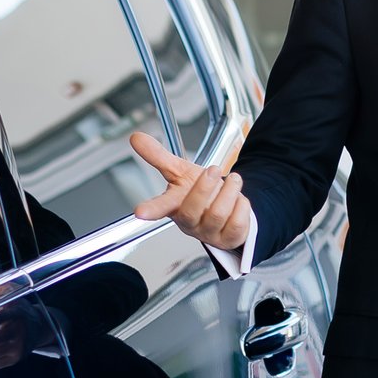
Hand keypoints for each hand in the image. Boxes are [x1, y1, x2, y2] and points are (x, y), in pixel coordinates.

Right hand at [129, 131, 250, 251]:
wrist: (225, 208)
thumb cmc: (199, 192)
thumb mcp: (180, 171)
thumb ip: (158, 156)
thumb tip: (135, 138)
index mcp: (174, 206)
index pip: (160, 207)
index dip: (151, 209)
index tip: (140, 212)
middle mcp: (190, 222)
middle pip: (191, 210)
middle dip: (204, 187)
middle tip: (213, 170)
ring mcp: (209, 233)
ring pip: (218, 214)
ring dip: (229, 191)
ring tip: (233, 180)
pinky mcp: (229, 238)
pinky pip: (238, 223)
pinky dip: (242, 205)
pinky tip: (239, 200)